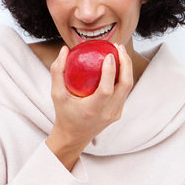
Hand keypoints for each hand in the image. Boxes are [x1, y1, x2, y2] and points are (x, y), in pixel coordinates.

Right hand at [45, 43, 133, 169]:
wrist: (73, 136)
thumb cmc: (63, 113)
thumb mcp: (56, 94)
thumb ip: (57, 71)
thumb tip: (65, 49)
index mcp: (92, 110)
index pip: (106, 90)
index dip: (110, 72)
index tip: (109, 55)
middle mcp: (107, 113)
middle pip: (125, 86)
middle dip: (126, 64)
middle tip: (118, 47)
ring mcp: (115, 114)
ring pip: (128, 88)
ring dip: (127, 68)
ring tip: (120, 51)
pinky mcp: (118, 112)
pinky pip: (124, 92)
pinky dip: (123, 76)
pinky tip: (118, 63)